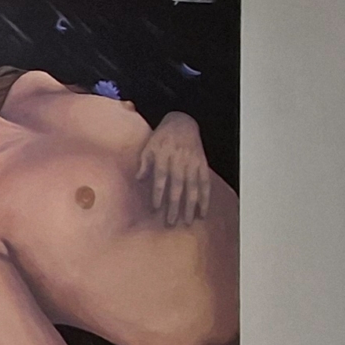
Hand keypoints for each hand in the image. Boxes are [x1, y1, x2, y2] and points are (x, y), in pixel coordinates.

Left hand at [133, 111, 211, 225]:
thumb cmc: (162, 137)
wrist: (183, 122)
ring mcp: (193, 164)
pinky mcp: (202, 165)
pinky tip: (203, 212)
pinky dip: (205, 198)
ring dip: (191, 206)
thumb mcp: (149, 146)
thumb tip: (138, 179)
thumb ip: (144, 163)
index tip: (156, 208)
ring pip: (193, 188)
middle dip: (175, 205)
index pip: (161, 178)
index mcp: (164, 156)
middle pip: (178, 186)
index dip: (159, 193)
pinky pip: (205, 184)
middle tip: (171, 222)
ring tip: (187, 221)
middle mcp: (180, 161)